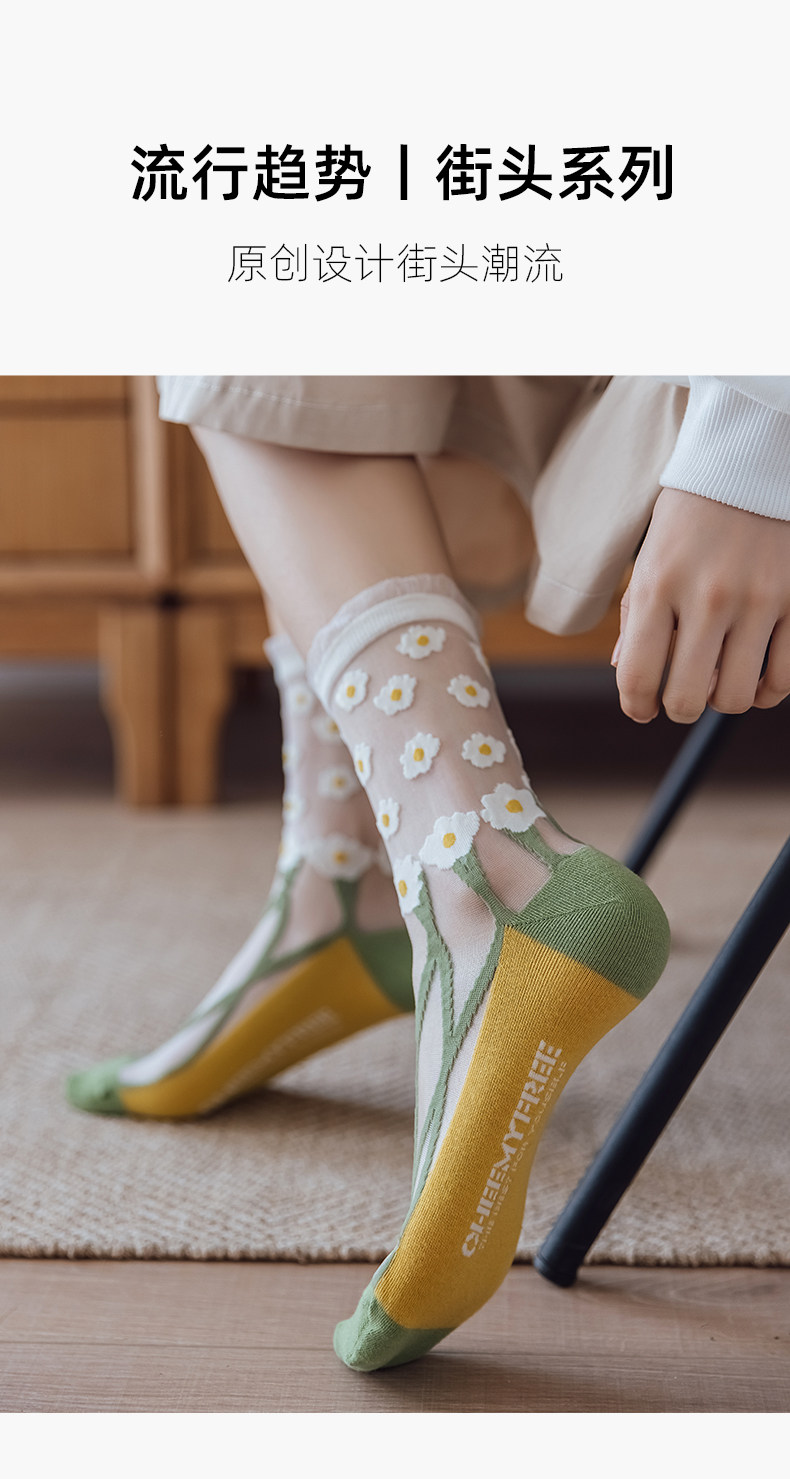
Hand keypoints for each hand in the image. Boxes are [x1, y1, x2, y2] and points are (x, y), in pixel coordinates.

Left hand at [613, 485, 789, 722]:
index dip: (637, 706)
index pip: (639, 675)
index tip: (643, 709)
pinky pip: (785, 676)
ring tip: (720, 681)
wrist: (750, 463)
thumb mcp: (650, 557)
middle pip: (688, 698)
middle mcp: (707, 596)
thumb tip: (625, 671)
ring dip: (724, 700)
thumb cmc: (690, 514)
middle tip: (682, 697)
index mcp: (658, 585)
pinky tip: (757, 676)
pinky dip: (768, 690)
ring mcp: (759, 599)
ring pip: (739, 696)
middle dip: (680, 708)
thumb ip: (635, 617)